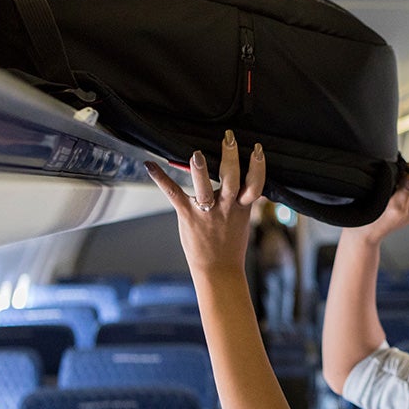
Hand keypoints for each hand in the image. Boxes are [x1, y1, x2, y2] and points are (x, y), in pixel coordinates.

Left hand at [145, 130, 264, 275]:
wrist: (219, 269)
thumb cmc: (230, 245)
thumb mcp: (242, 220)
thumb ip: (241, 200)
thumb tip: (245, 182)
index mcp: (242, 207)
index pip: (255, 184)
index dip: (258, 166)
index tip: (258, 149)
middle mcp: (226, 207)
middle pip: (232, 179)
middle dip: (231, 158)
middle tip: (229, 138)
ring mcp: (206, 212)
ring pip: (204, 188)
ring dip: (200, 171)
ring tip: (197, 154)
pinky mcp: (188, 215)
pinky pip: (173, 194)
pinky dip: (161, 178)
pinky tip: (150, 165)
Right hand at [350, 162, 408, 243]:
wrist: (366, 227)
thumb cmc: (381, 222)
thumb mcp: (396, 206)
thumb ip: (407, 190)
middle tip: (402, 176)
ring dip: (408, 170)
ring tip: (397, 178)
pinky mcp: (403, 187)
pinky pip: (408, 172)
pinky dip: (402, 171)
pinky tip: (394, 178)